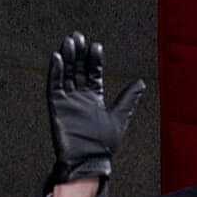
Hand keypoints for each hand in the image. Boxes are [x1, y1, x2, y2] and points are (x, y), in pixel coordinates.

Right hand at [47, 31, 144, 186]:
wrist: (90, 161)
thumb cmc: (104, 144)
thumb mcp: (120, 117)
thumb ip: (129, 99)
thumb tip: (141, 82)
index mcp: (94, 98)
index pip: (93, 74)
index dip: (94, 60)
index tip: (96, 46)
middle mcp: (80, 97)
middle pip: (77, 70)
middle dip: (78, 54)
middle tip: (78, 36)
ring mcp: (67, 101)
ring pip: (66, 74)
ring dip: (67, 58)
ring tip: (69, 41)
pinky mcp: (57, 106)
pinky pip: (54, 86)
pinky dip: (55, 72)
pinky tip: (57, 58)